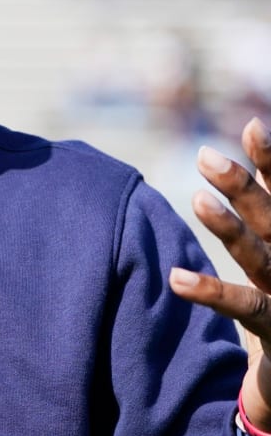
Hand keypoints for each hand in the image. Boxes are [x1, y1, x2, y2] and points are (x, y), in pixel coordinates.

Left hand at [170, 117, 270, 432]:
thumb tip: (240, 170)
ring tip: (196, 197)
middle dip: (243, 185)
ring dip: (230, 228)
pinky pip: (246, 309)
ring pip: (261, 257)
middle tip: (204, 155)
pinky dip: (212, 292)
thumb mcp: (270, 263)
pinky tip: (175, 278)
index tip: (252, 125)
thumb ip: (260, 221)